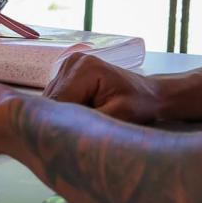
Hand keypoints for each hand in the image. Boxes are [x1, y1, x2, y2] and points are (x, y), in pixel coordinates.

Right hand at [44, 54, 169, 124]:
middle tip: (83, 133)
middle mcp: (72, 62)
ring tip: (87, 122)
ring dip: (65, 116)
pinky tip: (84, 114)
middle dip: (64, 120)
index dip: (63, 124)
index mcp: (84, 68)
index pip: (59, 102)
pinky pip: (57, 98)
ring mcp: (68, 66)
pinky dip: (66, 111)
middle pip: (53, 101)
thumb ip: (91, 122)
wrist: (149, 93)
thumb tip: (66, 133)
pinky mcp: (66, 74)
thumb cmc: (140, 104)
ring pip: (52, 101)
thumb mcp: (119, 116)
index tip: (73, 141)